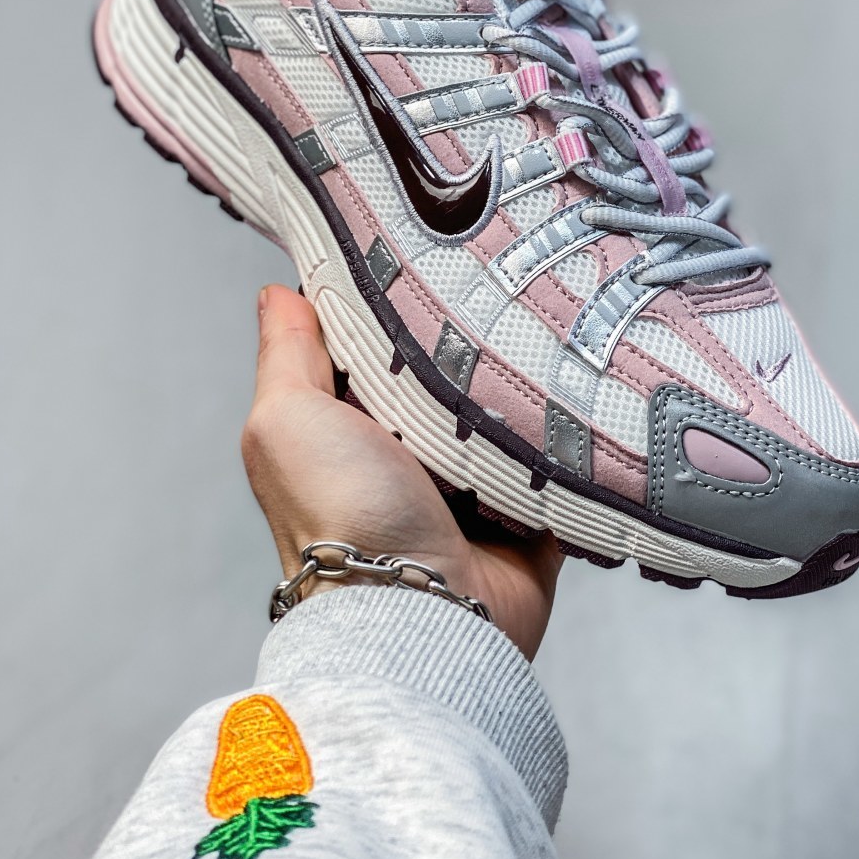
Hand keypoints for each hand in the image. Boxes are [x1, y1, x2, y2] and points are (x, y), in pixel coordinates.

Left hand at [242, 284, 562, 658]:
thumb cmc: (341, 522)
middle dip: (471, 334)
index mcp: (348, 427)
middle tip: (501, 283)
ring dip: (523, 380)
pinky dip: (567, 431)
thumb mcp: (288, 421)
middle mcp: (407, 452)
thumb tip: (278, 293)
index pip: (374, 342)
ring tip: (549, 327)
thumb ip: (285, 355)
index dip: (393, 297)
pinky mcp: (527, 509)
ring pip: (505, 407)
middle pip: (447, 369)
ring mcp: (471, 482)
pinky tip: (580, 388)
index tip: (427, 246)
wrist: (422, 612)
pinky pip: (558, 455)